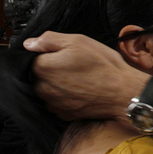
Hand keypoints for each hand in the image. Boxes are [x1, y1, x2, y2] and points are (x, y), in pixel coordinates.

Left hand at [23, 31, 150, 120]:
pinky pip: (58, 103)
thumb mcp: (79, 41)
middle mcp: (43, 88)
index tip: (67, 56)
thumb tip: (29, 43)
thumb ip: (50, 39)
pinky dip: (66, 97)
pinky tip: (81, 91)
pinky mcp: (63, 114)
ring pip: (48, 90)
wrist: (123, 92)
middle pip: (40, 76)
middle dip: (53, 71)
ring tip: (80, 80)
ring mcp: (53, 103)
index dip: (51, 55)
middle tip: (76, 67)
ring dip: (58, 85)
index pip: (34, 58)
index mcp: (44, 67)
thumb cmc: (104, 65)